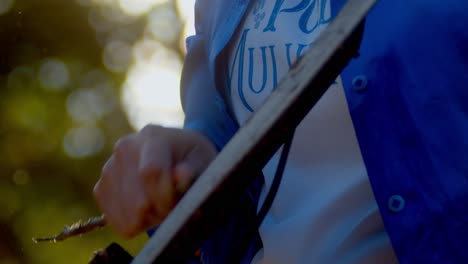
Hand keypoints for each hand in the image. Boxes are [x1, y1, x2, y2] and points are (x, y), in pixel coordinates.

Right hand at [93, 125, 216, 237]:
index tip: (181, 203)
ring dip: (150, 218)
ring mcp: (108, 168)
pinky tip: (148, 210)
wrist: (173, 154)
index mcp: (152, 136)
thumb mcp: (202, 160)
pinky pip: (117, 222)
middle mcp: (124, 148)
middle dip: (162, 210)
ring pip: (128, 214)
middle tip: (175, 205)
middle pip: (139, 199)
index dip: (167, 196)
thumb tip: (182, 174)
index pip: (151, 172)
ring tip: (162, 205)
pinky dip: (136, 223)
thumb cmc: (192, 158)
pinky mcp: (100, 188)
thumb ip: (194, 169)